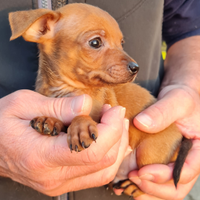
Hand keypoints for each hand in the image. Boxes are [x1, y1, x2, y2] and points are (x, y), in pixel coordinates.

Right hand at [0, 90, 128, 195]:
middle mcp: (52, 177)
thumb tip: (85, 104)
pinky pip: (96, 174)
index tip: (116, 110)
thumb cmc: (1, 122)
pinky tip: (111, 141)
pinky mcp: (62, 182)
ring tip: (117, 125)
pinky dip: (109, 157)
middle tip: (116, 113)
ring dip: (117, 147)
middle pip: (102, 161)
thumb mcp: (23, 104)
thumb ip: (57, 106)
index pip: (90, 149)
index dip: (111, 129)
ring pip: (104, 171)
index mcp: (40, 156)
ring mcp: (58, 183)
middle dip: (117, 134)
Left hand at [128, 85, 199, 198]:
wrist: (177, 99)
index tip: (142, 171)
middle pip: (176, 188)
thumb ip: (161, 112)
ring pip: (167, 189)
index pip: (186, 172)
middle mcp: (189, 160)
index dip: (164, 176)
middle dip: (154, 188)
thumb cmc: (182, 98)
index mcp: (198, 150)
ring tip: (130, 182)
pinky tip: (132, 180)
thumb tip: (141, 123)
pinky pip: (159, 180)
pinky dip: (146, 184)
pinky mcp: (166, 159)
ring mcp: (177, 162)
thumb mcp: (176, 100)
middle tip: (133, 178)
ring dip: (149, 190)